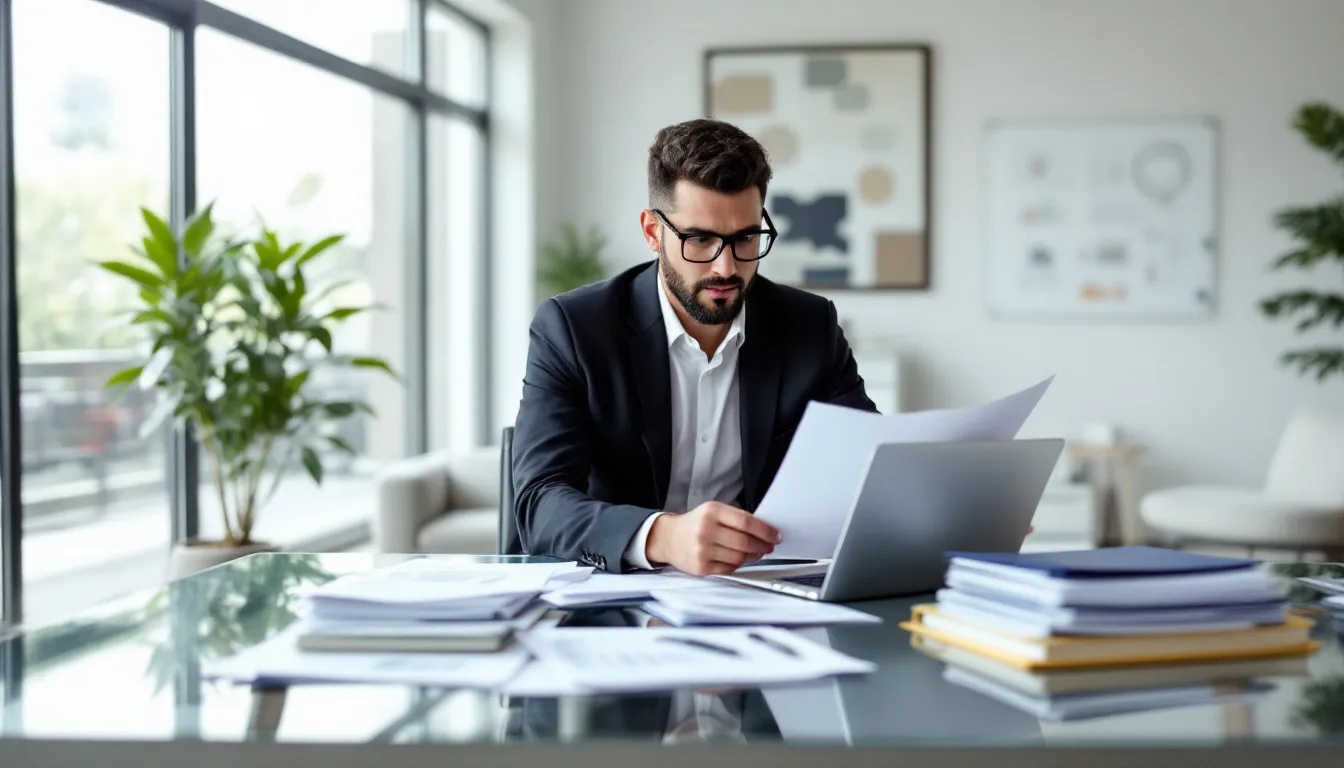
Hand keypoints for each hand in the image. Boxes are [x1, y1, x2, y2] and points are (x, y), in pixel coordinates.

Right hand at [646, 501, 780, 575]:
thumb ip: (736, 518)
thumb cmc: (695, 524)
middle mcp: (706, 530)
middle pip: (744, 542)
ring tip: (756, 552)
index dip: (765, 530)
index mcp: (711, 512)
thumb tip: (764, 531)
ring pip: (739, 557)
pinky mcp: (701, 567)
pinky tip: (739, 559)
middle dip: (762, 545)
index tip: (775, 535)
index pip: (746, 522)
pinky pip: (729, 568)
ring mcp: (702, 551)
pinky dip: (738, 564)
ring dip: (753, 556)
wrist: (668, 538)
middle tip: (769, 546)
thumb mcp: (712, 511)